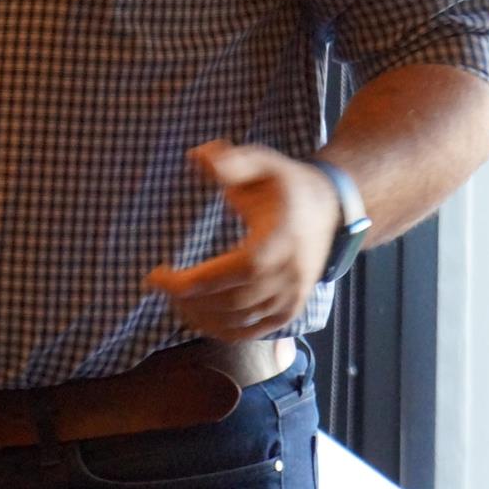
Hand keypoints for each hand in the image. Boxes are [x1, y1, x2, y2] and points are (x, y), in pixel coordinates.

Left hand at [143, 140, 341, 341]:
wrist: (330, 209)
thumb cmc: (287, 184)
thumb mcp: (263, 162)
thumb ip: (233, 162)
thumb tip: (197, 157)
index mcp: (281, 238)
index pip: (238, 269)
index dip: (195, 280)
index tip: (158, 275)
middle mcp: (290, 273)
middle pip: (234, 301)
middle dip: (189, 300)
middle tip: (161, 286)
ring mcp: (292, 295)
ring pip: (241, 321)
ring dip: (201, 317)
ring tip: (175, 299)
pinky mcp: (291, 309)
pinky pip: (254, 332)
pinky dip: (223, 331)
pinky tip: (198, 318)